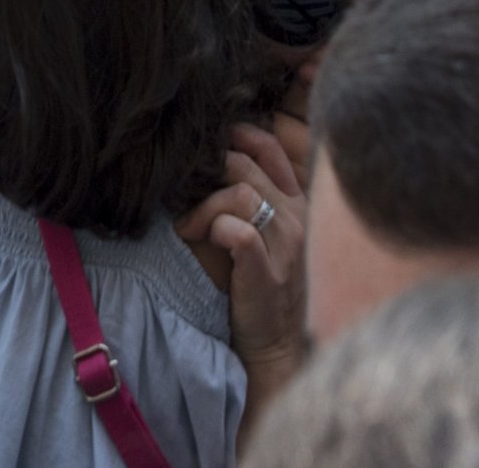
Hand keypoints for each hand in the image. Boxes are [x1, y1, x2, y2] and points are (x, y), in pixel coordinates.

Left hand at [178, 123, 309, 395]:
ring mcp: (286, 246)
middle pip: (245, 165)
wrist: (276, 344)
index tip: (204, 145)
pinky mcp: (268, 273)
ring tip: (187, 226)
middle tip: (181, 193)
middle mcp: (296, 219)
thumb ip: (249, 199)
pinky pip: (238, 232)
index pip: (269, 147)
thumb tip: (203, 163)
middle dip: (205, 173)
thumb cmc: (260, 285)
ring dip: (203, 205)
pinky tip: (199, 238)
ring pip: (241, 194)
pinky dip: (213, 228)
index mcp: (296, 204)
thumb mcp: (264, 235)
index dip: (234, 134)